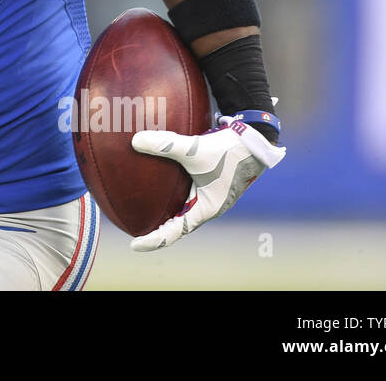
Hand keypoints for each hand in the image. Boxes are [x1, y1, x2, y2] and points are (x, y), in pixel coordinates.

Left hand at [129, 116, 284, 251]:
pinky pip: (184, 194)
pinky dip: (170, 194)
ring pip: (181, 210)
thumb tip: (135, 141)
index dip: (154, 240)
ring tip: (140, 211)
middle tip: (133, 230)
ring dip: (163, 213)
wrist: (252, 141)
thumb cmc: (228, 151)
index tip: (134, 245)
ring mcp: (208, 195)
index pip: (175, 232)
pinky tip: (156, 183)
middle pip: (177, 225)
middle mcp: (206, 206)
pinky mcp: (207, 183)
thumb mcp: (194, 150)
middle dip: (156, 230)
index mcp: (206, 209)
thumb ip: (165, 145)